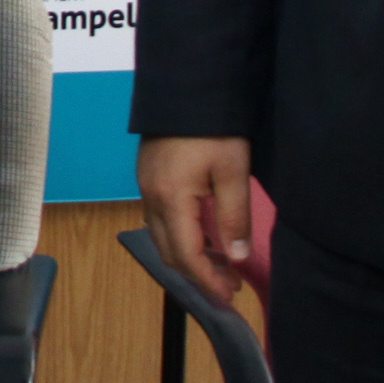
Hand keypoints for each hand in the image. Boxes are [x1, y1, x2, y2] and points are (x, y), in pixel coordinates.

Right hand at [136, 135, 255, 306]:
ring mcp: (145, 186)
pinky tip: (202, 234)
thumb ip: (234, 218)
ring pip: (161, 237)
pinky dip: (180, 236)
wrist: (186, 86)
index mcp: (171, 199)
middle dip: (197, 274)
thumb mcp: (233, 172)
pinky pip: (159, 219)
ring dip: (188, 256)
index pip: (186, 255)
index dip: (208, 280)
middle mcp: (151, 198)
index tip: (230, 296)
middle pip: (168, 252)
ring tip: (220, 263)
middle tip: (229, 284)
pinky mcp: (148, 176)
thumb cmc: (214, 128)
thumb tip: (237, 258)